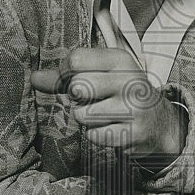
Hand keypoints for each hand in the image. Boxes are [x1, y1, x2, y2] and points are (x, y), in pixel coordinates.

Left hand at [31, 47, 185, 169]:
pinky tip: (112, 128)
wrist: (160, 123)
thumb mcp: (100, 76)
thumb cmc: (122, 95)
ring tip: (104, 115)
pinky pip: (93, 135)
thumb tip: (34, 77)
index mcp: (121, 59)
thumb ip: (65, 77)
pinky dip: (97, 135)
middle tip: (93, 100)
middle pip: (77, 87)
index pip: (76, 59)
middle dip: (77, 99)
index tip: (72, 79)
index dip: (65, 73)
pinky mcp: (134, 133)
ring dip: (87, 119)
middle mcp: (130, 80)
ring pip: (82, 114)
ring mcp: (134, 107)